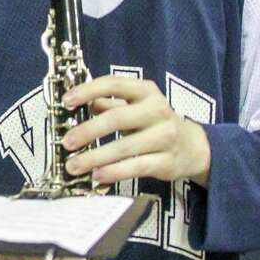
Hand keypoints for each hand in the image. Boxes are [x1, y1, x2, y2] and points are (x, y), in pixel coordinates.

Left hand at [60, 76, 211, 186]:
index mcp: (146, 91)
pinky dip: (114, 172)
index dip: (89, 90)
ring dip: (95, 157)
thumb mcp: (135, 106)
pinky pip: (136, 167)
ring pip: (124, 147)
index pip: (115, 84)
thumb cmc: (154, 123)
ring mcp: (165, 137)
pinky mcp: (167, 161)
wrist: (193, 147)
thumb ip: (109, 103)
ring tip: (73, 165)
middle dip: (88, 130)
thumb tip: (79, 103)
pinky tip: (97, 175)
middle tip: (67, 142)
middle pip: (118, 118)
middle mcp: (157, 111)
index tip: (66, 100)